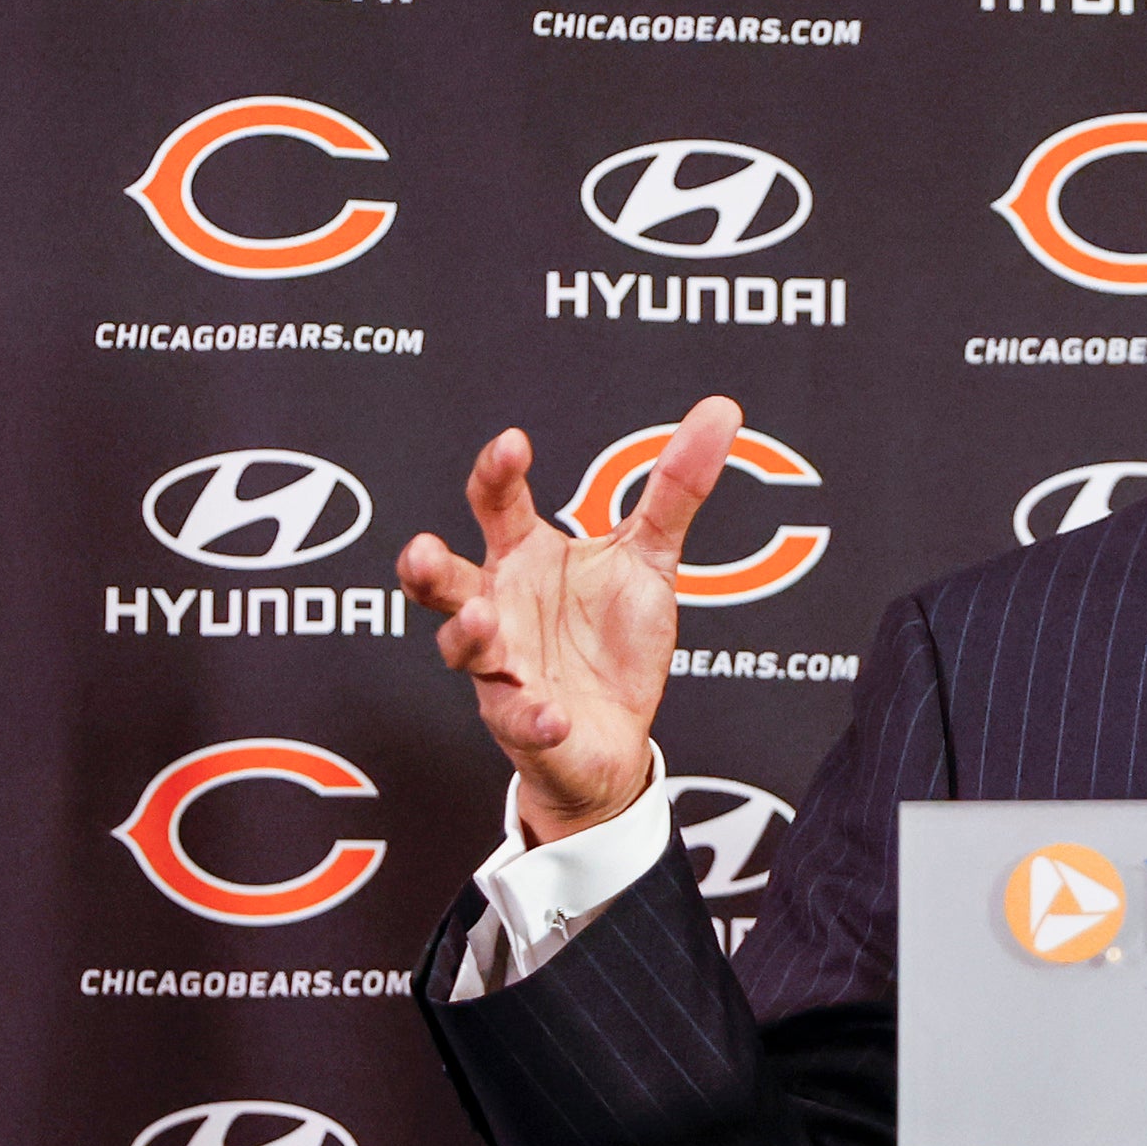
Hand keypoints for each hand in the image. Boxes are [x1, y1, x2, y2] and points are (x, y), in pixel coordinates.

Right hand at [397, 398, 739, 844]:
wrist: (617, 734)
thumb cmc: (614, 639)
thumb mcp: (650, 558)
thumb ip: (675, 489)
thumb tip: (722, 410)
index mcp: (525, 556)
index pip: (497, 504)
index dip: (497, 471)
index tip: (512, 444)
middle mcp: (499, 606)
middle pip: (444, 579)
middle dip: (427, 565)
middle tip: (424, 548)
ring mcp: (503, 666)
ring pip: (462, 648)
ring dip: (466, 633)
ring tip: (480, 619)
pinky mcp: (523, 722)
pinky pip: (520, 720)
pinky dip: (533, 717)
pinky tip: (553, 714)